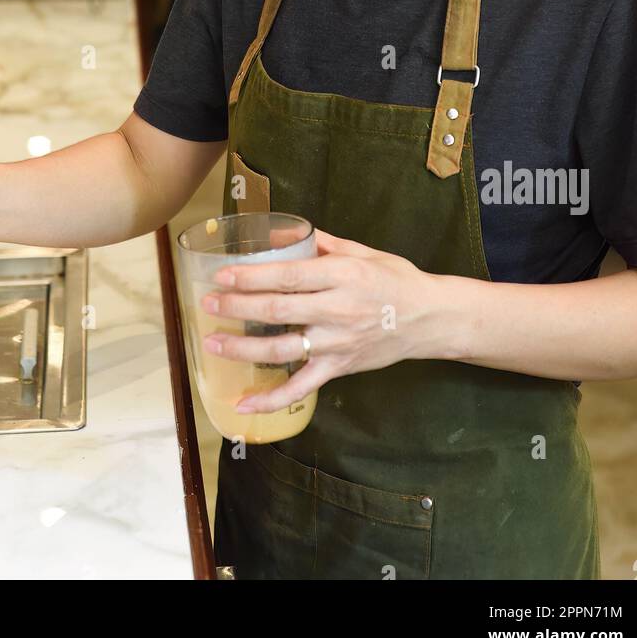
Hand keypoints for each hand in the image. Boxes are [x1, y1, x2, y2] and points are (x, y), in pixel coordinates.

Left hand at [199, 229, 451, 413]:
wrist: (430, 318)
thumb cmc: (395, 279)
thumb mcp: (361, 251)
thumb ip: (322, 243)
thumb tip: (283, 232)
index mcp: (341, 275)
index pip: (286, 276)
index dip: (250, 277)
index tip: (222, 275)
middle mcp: (337, 310)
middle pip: (276, 311)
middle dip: (237, 307)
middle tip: (207, 302)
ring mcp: (337, 343)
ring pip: (281, 349)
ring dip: (242, 348)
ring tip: (212, 341)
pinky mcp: (339, 368)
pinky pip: (300, 388)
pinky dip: (270, 400)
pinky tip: (243, 405)